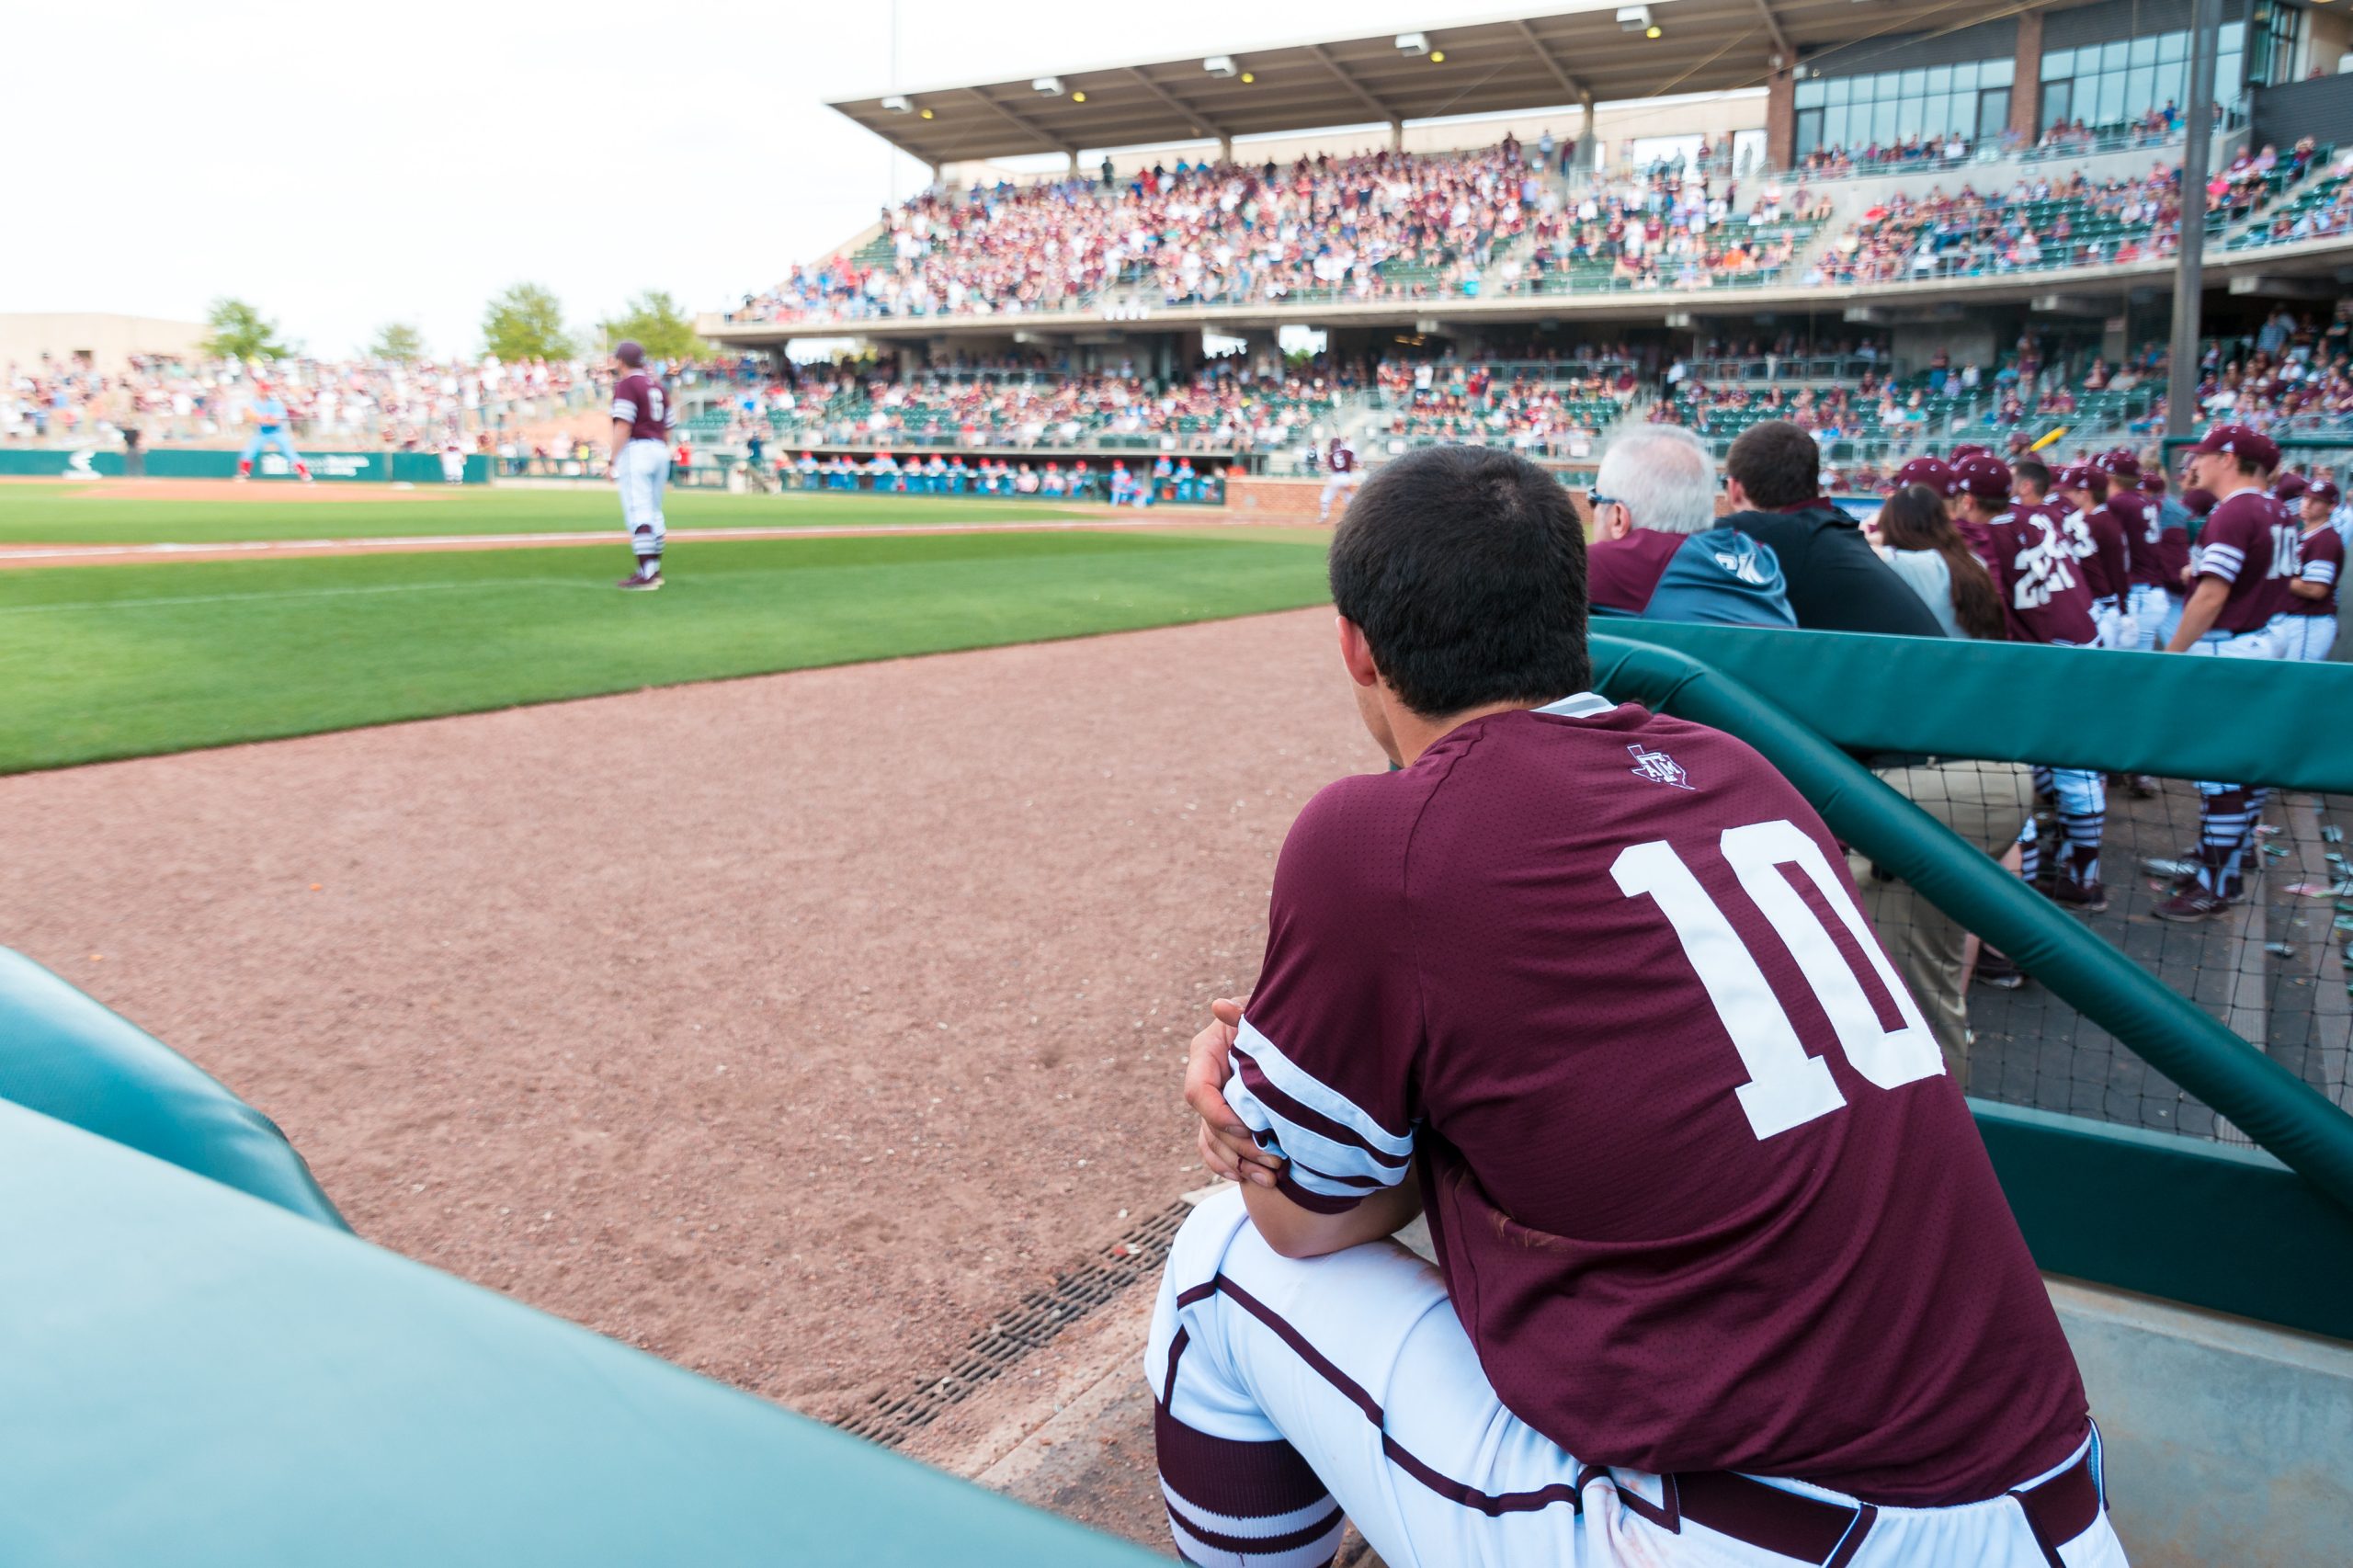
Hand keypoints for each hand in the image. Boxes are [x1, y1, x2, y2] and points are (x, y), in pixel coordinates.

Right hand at [1184, 997, 1283, 1186]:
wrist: (1290, 1028)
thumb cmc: (1274, 1016)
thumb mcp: (1260, 1011)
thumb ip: (1242, 1013)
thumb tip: (1218, 1007)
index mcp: (1206, 1054)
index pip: (1198, 1092)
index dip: (1218, 1114)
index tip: (1248, 1127)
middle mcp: (1206, 1081)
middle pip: (1209, 1124)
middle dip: (1240, 1146)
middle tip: (1274, 1158)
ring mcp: (1215, 1102)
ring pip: (1213, 1142)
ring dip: (1240, 1164)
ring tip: (1273, 1177)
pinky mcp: (1226, 1118)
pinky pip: (1215, 1150)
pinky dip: (1230, 1167)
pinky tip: (1251, 1179)